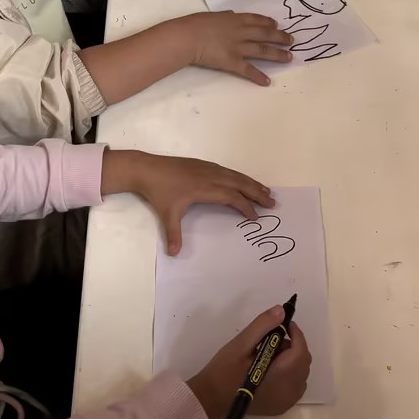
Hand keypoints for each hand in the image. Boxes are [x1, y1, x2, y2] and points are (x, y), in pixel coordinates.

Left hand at [101, 151, 275, 254]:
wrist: (146, 168)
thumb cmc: (158, 191)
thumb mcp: (167, 214)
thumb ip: (173, 234)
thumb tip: (174, 254)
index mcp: (205, 188)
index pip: (231, 197)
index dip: (245, 206)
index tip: (255, 217)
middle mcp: (210, 176)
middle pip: (239, 183)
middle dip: (257, 192)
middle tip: (273, 202)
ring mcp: (207, 168)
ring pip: (235, 175)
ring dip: (251, 183)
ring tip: (266, 190)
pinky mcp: (202, 164)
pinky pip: (227, 171)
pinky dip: (240, 177)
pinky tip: (243, 181)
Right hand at [179, 10, 292, 85]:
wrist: (188, 37)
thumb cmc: (195, 24)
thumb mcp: (212, 15)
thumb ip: (224, 17)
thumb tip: (231, 17)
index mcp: (235, 19)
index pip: (256, 20)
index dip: (268, 23)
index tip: (276, 25)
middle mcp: (241, 32)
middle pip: (265, 34)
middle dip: (280, 37)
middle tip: (291, 40)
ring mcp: (238, 48)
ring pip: (263, 51)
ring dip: (277, 54)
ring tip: (289, 57)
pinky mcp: (233, 62)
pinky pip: (248, 70)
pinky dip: (258, 76)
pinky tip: (267, 82)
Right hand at [187, 307, 311, 418]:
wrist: (211, 399)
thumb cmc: (224, 371)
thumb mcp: (240, 344)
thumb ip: (263, 325)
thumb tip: (281, 311)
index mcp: (281, 376)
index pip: (300, 350)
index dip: (295, 333)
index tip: (283, 323)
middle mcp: (289, 391)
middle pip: (303, 362)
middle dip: (293, 345)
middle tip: (273, 337)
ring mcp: (287, 401)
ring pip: (300, 373)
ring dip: (291, 359)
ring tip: (269, 353)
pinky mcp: (281, 407)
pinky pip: (295, 384)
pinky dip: (289, 372)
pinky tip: (271, 368)